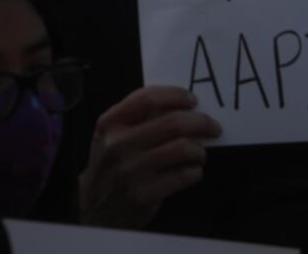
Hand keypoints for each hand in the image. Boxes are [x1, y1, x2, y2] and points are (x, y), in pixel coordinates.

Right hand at [79, 85, 221, 228]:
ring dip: (199, 150)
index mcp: (110, 124)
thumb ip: (135, 118)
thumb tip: (177, 105)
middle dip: (201, 122)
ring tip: (198, 153)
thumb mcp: (109, 136)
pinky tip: (191, 172)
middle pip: (172, 122)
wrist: (94, 211)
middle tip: (213, 127)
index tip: (192, 100)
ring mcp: (131, 171)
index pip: (148, 98)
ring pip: (182, 148)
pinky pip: (183, 175)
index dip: (176, 96)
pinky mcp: (143, 195)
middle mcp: (118, 144)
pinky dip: (194, 172)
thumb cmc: (109, 168)